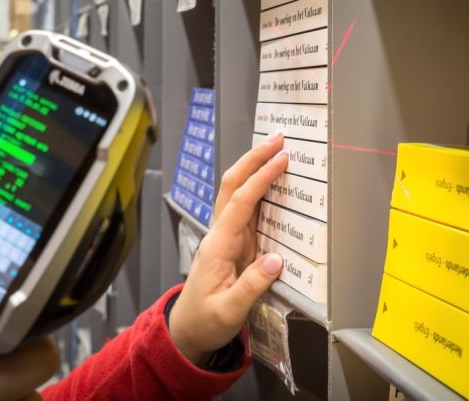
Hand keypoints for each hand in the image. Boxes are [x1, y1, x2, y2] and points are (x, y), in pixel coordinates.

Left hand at [169, 132, 287, 364]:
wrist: (188, 329)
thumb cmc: (206, 320)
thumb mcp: (229, 311)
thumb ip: (252, 285)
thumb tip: (277, 260)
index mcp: (218, 245)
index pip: (241, 203)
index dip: (261, 178)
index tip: (281, 159)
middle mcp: (220, 233)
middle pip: (233, 185)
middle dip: (253, 159)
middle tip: (277, 138)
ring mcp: (226, 235)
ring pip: (237, 192)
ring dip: (254, 167)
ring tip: (277, 148)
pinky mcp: (234, 241)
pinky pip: (246, 208)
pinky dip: (258, 187)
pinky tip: (272, 178)